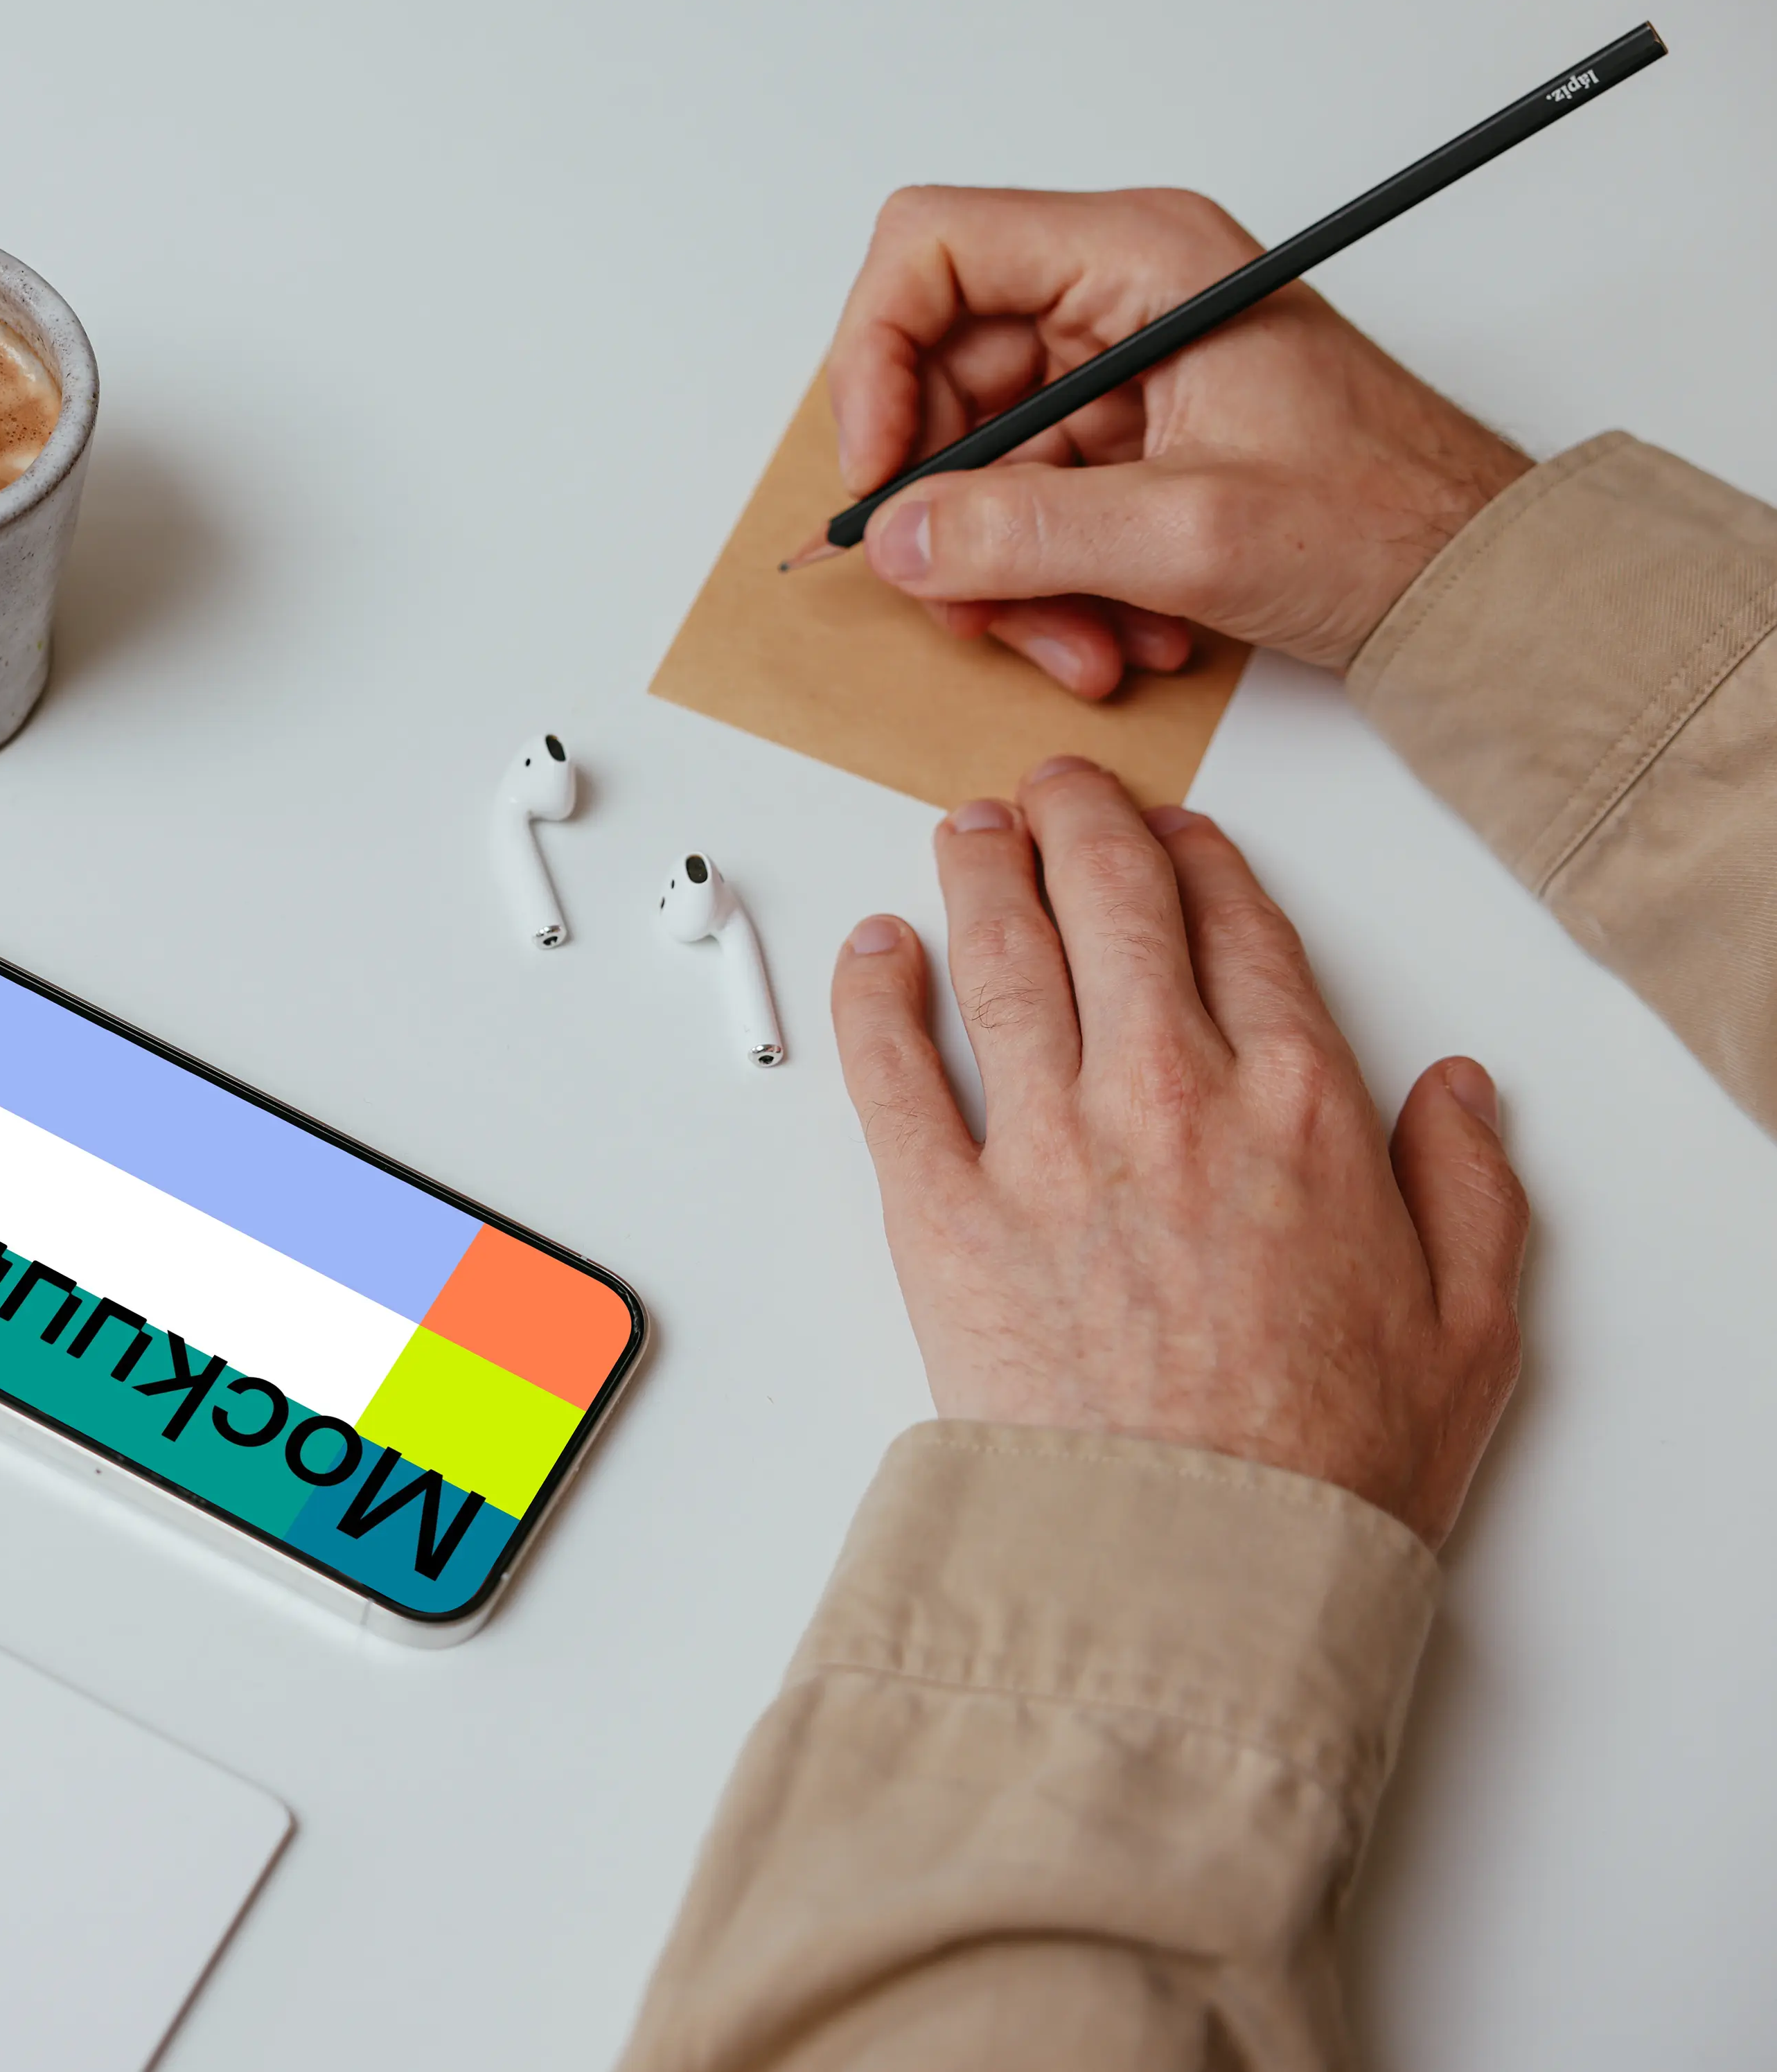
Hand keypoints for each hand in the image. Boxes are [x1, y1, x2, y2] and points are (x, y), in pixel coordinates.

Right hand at [825, 186, 1534, 699]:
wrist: (1479, 584)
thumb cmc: (1389, 520)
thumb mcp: (1195, 535)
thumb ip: (1026, 535)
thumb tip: (896, 536)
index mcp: (1140, 258)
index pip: (931, 250)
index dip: (872, 359)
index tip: (878, 474)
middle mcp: (1118, 297)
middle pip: (936, 378)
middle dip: (948, 508)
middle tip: (967, 602)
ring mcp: (1117, 374)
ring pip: (973, 465)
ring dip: (1002, 573)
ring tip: (1077, 643)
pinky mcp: (1123, 444)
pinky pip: (1024, 511)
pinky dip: (1044, 587)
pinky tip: (1112, 633)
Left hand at [831, 756, 1525, 1546]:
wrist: (1199, 1560)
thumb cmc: (1326, 1462)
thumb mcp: (1470, 1326)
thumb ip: (1468, 1188)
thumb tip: (1455, 1091)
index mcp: (1297, 1109)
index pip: (1239, 935)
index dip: (1199, 865)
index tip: (1173, 836)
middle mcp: (1165, 1097)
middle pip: (1111, 908)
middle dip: (1079, 823)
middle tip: (1053, 786)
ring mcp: (1044, 1147)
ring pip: (1000, 959)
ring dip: (980, 874)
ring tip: (967, 830)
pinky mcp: (942, 1212)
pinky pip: (890, 1070)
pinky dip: (876, 992)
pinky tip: (876, 950)